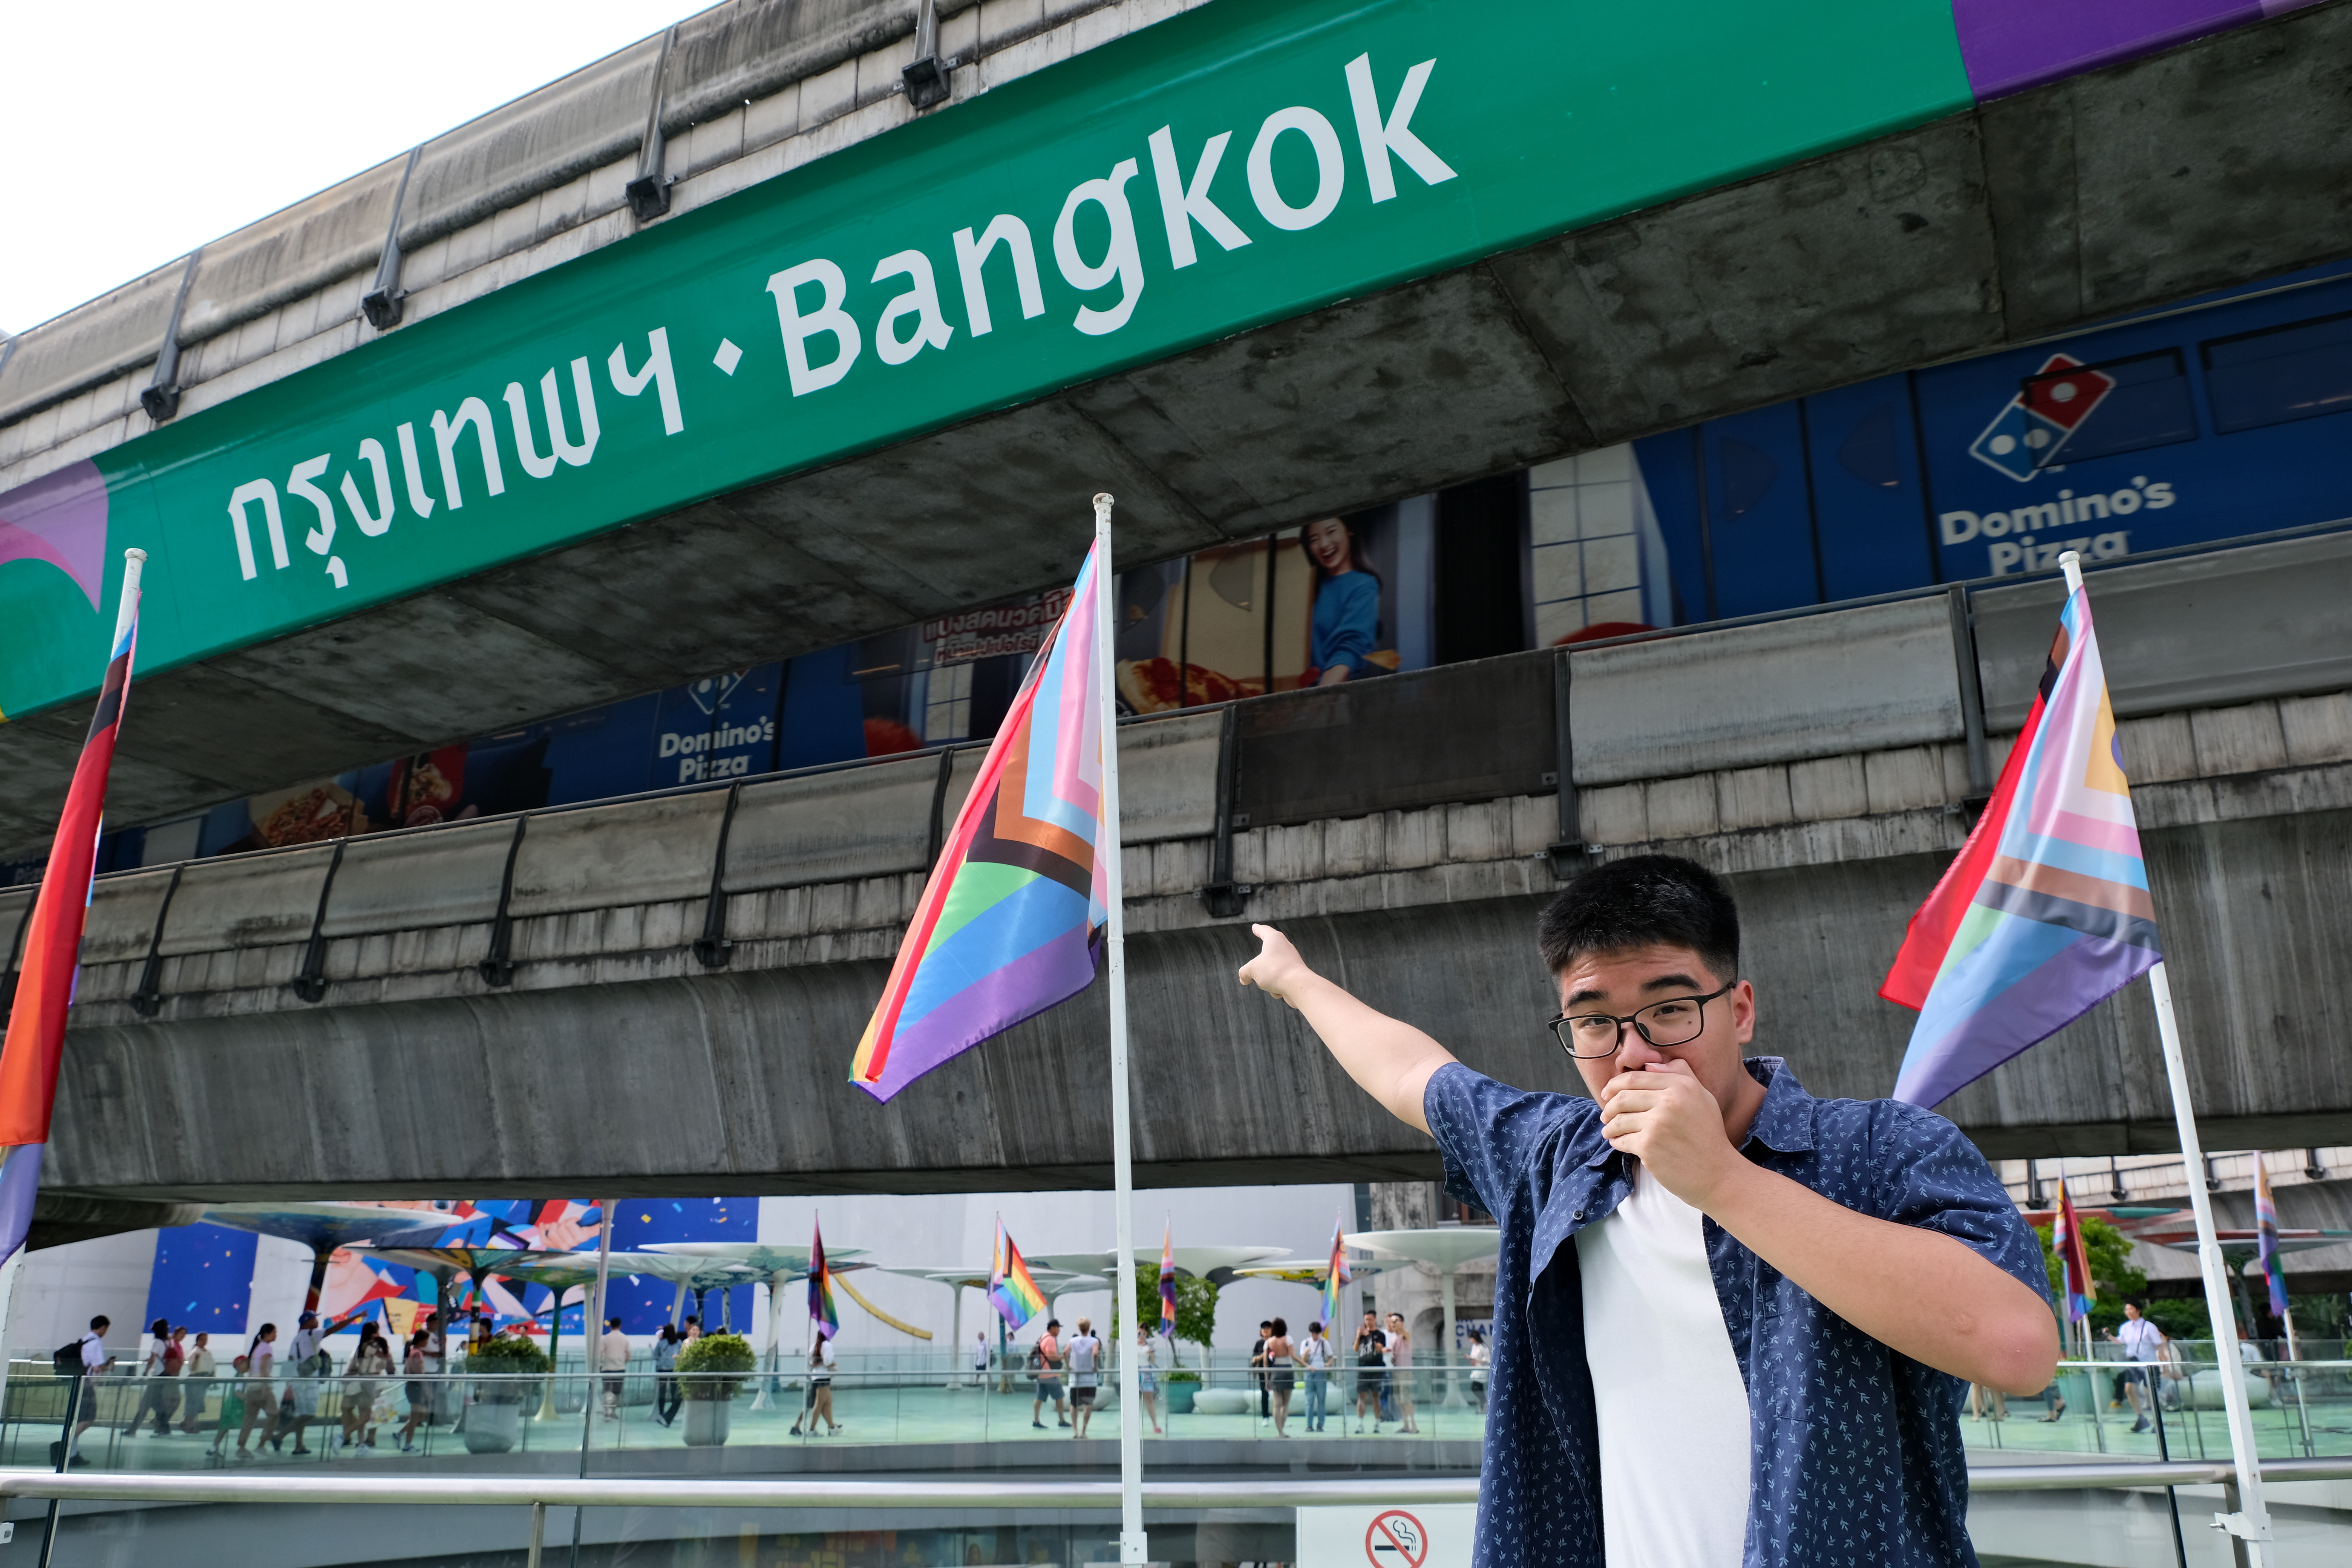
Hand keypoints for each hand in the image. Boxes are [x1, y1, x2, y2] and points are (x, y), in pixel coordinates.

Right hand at [1238, 924, 1318, 1007]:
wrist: (1297, 985)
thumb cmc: (1276, 970)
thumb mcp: (1252, 969)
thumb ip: (1244, 972)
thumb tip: (1244, 978)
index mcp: (1275, 939)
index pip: (1264, 930)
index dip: (1257, 929)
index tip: (1255, 927)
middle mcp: (1285, 948)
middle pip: (1266, 957)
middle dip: (1259, 968)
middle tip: (1254, 974)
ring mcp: (1291, 961)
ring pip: (1271, 971)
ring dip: (1266, 981)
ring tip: (1269, 983)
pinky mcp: (1294, 974)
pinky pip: (1279, 981)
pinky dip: (1276, 987)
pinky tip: (1279, 990)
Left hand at [1597, 1059, 1743, 1207]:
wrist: (1718, 1173)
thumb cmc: (1708, 1135)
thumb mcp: (1701, 1097)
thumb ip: (1679, 1075)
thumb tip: (1649, 1065)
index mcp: (1681, 1085)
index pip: (1635, 1077)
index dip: (1615, 1084)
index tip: (1607, 1093)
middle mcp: (1669, 1101)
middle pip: (1622, 1097)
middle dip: (1608, 1107)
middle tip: (1605, 1115)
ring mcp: (1657, 1123)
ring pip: (1618, 1119)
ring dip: (1609, 1126)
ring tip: (1609, 1131)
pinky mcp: (1648, 1146)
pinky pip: (1622, 1140)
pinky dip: (1617, 1142)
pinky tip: (1619, 1143)